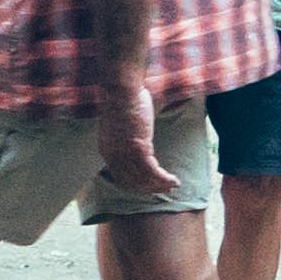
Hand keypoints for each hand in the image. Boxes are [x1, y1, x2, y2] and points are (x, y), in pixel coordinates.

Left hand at [96, 85, 175, 201]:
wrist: (121, 89)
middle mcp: (114, 157)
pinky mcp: (139, 148)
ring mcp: (125, 154)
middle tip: (164, 190)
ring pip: (143, 179)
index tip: (149, 186)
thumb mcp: (118, 124)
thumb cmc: (122, 99)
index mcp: (107, 151)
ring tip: (172, 185)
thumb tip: (135, 136)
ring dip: (160, 186)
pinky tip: (173, 179)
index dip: (136, 185)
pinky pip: (152, 171)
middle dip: (149, 189)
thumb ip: (124, 136)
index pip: (120, 177)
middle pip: (132, 183)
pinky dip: (163, 179)